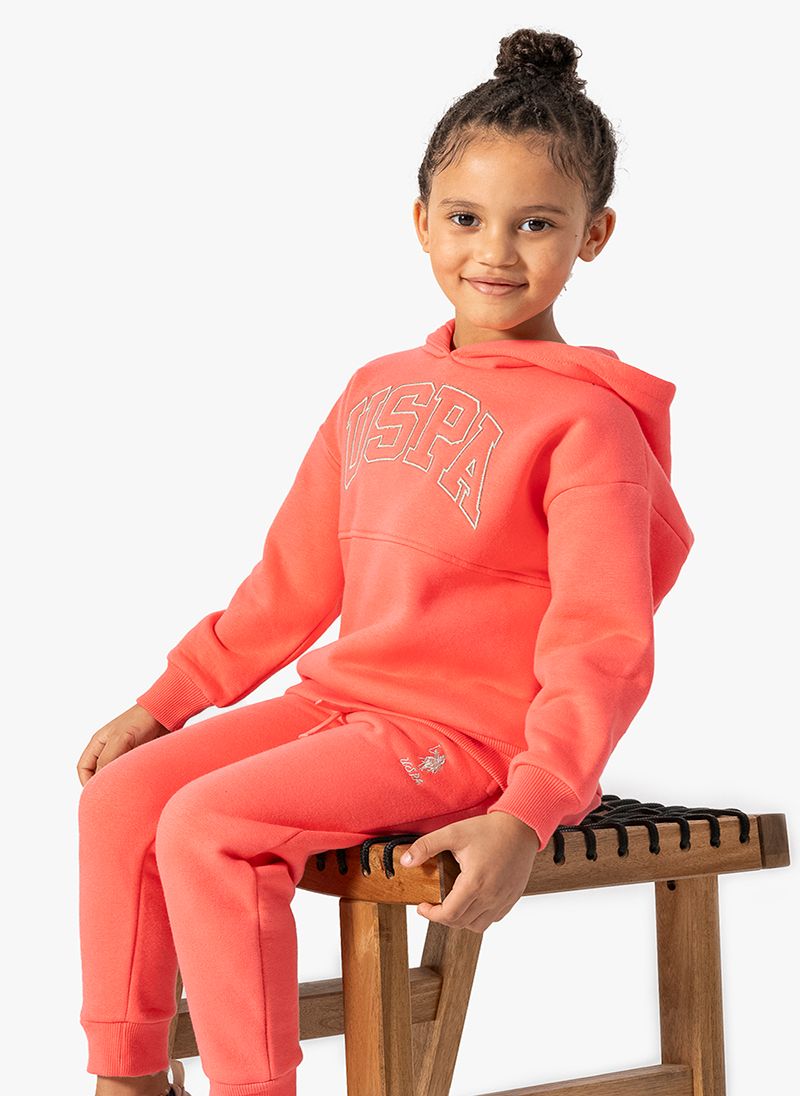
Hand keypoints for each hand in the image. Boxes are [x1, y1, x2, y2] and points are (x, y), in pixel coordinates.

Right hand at [77, 703, 168, 785]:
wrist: (164, 713)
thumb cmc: (139, 721)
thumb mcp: (119, 740)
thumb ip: (106, 760)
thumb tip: (99, 782)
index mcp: (98, 743)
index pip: (83, 768)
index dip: (87, 782)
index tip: (97, 794)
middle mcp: (108, 748)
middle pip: (98, 772)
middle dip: (103, 784)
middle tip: (112, 796)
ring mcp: (123, 752)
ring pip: (114, 773)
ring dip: (118, 781)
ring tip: (125, 789)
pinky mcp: (137, 756)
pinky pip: (129, 771)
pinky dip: (130, 777)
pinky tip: (136, 782)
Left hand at [399, 810, 540, 933]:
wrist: (521, 827)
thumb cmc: (489, 830)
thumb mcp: (454, 833)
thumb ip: (427, 846)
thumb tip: (405, 861)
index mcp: (474, 882)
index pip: (449, 915)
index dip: (431, 915)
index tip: (422, 907)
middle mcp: (490, 896)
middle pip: (461, 923)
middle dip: (442, 917)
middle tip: (433, 905)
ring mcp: (503, 899)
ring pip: (477, 926)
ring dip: (461, 920)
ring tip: (453, 904)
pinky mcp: (512, 898)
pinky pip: (493, 918)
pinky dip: (479, 916)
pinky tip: (472, 901)